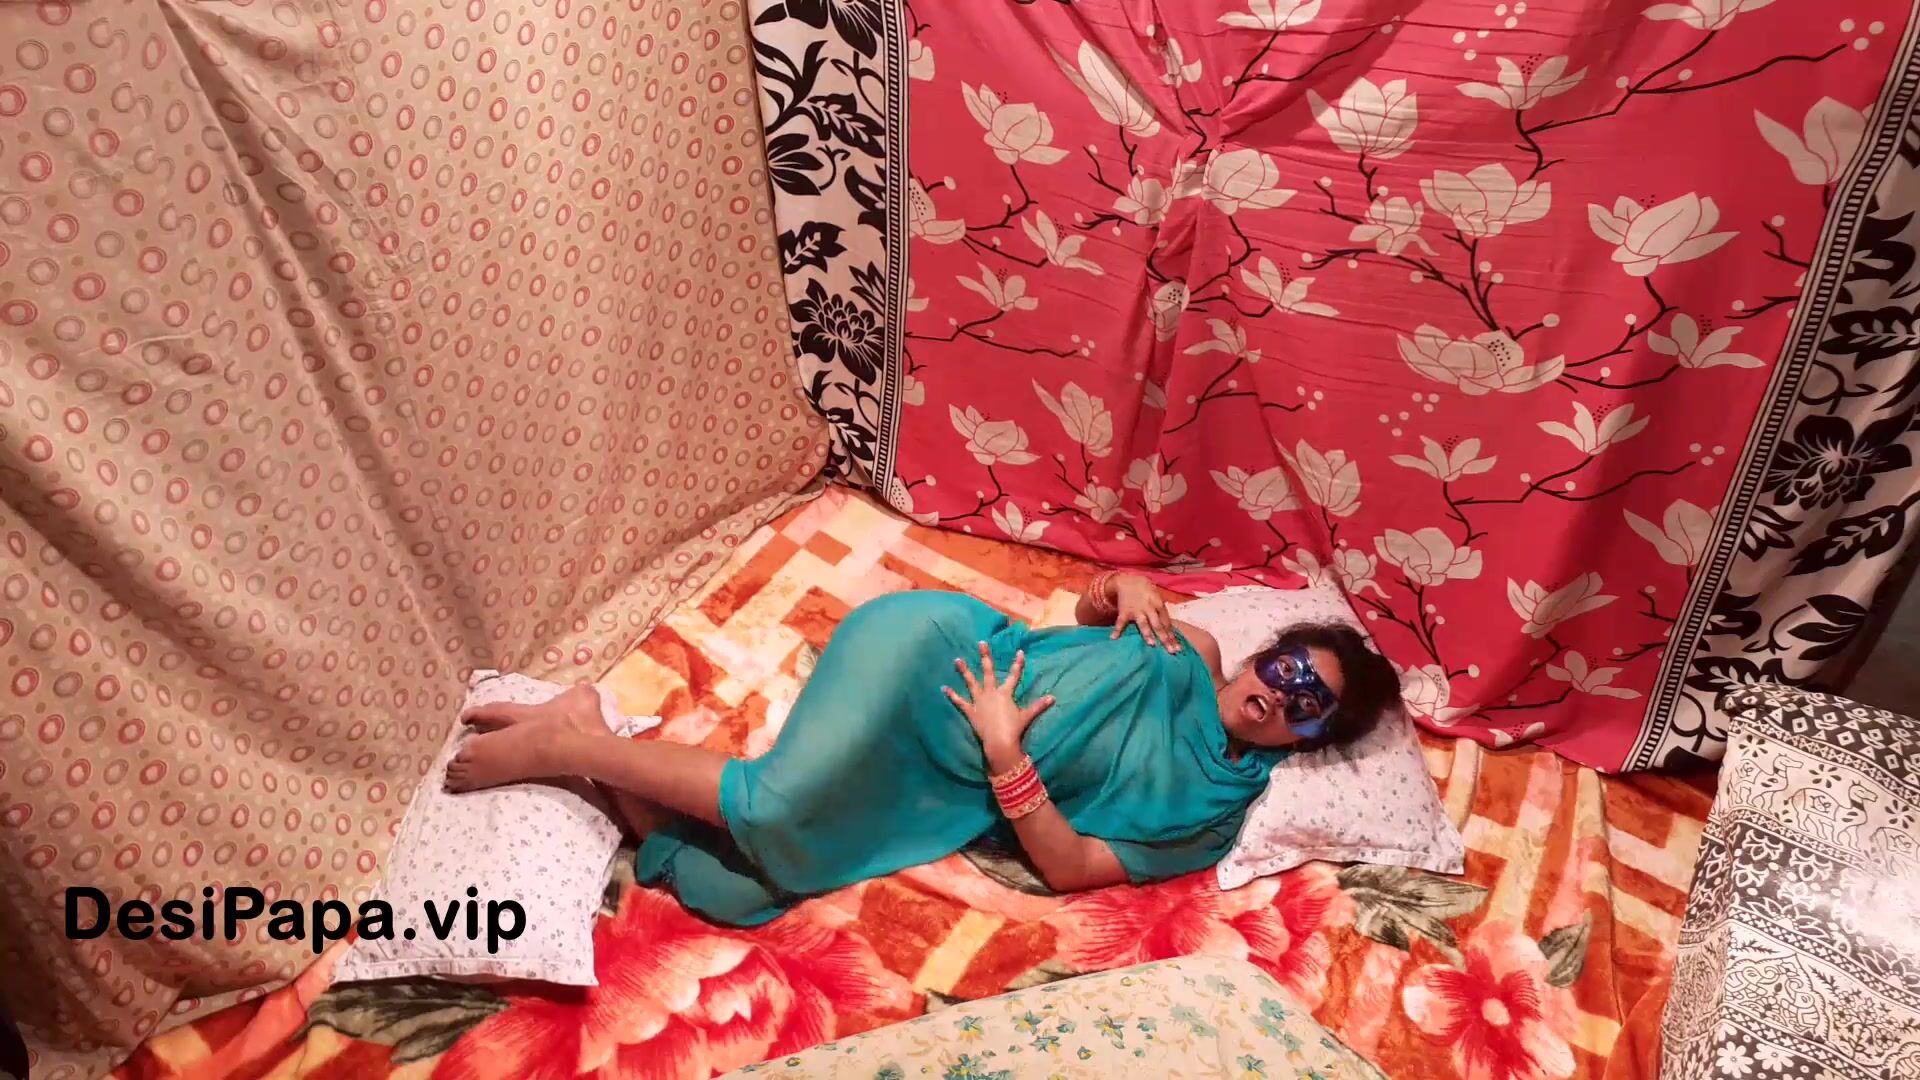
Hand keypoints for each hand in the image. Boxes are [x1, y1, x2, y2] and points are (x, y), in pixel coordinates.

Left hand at [945, 643, 1054, 757]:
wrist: (1000, 742)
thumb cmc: (1014, 729)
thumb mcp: (1027, 716)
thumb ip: (1039, 706)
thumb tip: (1053, 698)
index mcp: (1005, 694)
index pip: (1014, 676)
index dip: (1018, 664)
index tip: (1019, 652)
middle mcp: (991, 693)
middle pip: (988, 672)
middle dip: (985, 657)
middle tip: (981, 643)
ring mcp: (979, 702)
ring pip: (971, 683)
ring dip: (964, 671)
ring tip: (957, 660)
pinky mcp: (970, 712)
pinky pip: (960, 702)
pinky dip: (952, 696)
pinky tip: (944, 688)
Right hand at [1110, 573, 1178, 651]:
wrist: (1128, 580)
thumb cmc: (1145, 591)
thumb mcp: (1156, 597)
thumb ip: (1161, 612)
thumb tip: (1170, 628)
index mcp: (1158, 604)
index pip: (1167, 622)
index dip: (1172, 635)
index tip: (1178, 647)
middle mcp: (1149, 608)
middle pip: (1158, 625)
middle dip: (1165, 639)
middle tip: (1171, 651)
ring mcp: (1136, 610)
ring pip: (1143, 624)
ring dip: (1148, 634)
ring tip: (1152, 644)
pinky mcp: (1124, 611)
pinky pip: (1121, 622)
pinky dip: (1117, 630)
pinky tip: (1114, 638)